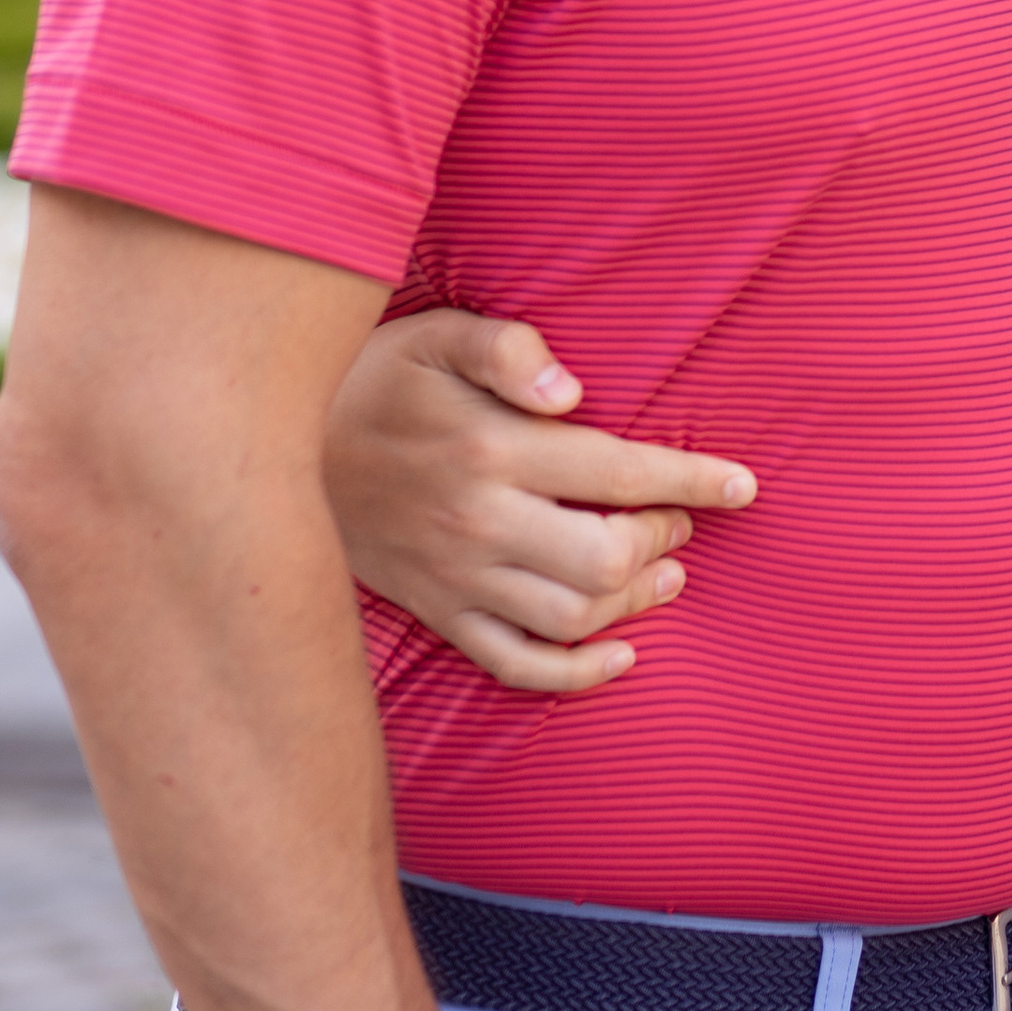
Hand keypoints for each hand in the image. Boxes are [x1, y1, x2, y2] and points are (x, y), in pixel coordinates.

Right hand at [324, 310, 755, 690]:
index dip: (690, 481)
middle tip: (683, 521)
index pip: (617, 474)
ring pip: (570, 618)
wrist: (269, 454)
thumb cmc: (372, 379)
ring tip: (668, 576)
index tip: (742, 486)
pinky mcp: (438, 611)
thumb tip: (571, 390)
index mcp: (491, 451)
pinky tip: (619, 656)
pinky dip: (575, 674)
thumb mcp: (435, 336)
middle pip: (604, 560)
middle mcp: (480, 524)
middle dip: (662, 540)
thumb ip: (508, 350)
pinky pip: (514, 664)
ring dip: (634, 605)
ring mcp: (458, 578)